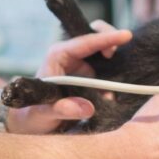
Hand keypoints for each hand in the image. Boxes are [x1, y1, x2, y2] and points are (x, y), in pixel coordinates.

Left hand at [6, 22, 132, 134]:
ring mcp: (82, 66)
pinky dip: (114, 79)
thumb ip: (61, 109)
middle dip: (111, 40)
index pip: (84, 42)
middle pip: (95, 36)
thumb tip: (87, 107)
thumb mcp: (42, 113)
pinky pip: (106, 72)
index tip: (126, 36)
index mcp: (57, 56)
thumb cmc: (32, 114)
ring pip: (104, 53)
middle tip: (117, 57)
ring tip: (113, 88)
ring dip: (115, 63)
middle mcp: (71, 56)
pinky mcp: (90, 77)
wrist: (32, 122)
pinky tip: (110, 98)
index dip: (105, 38)